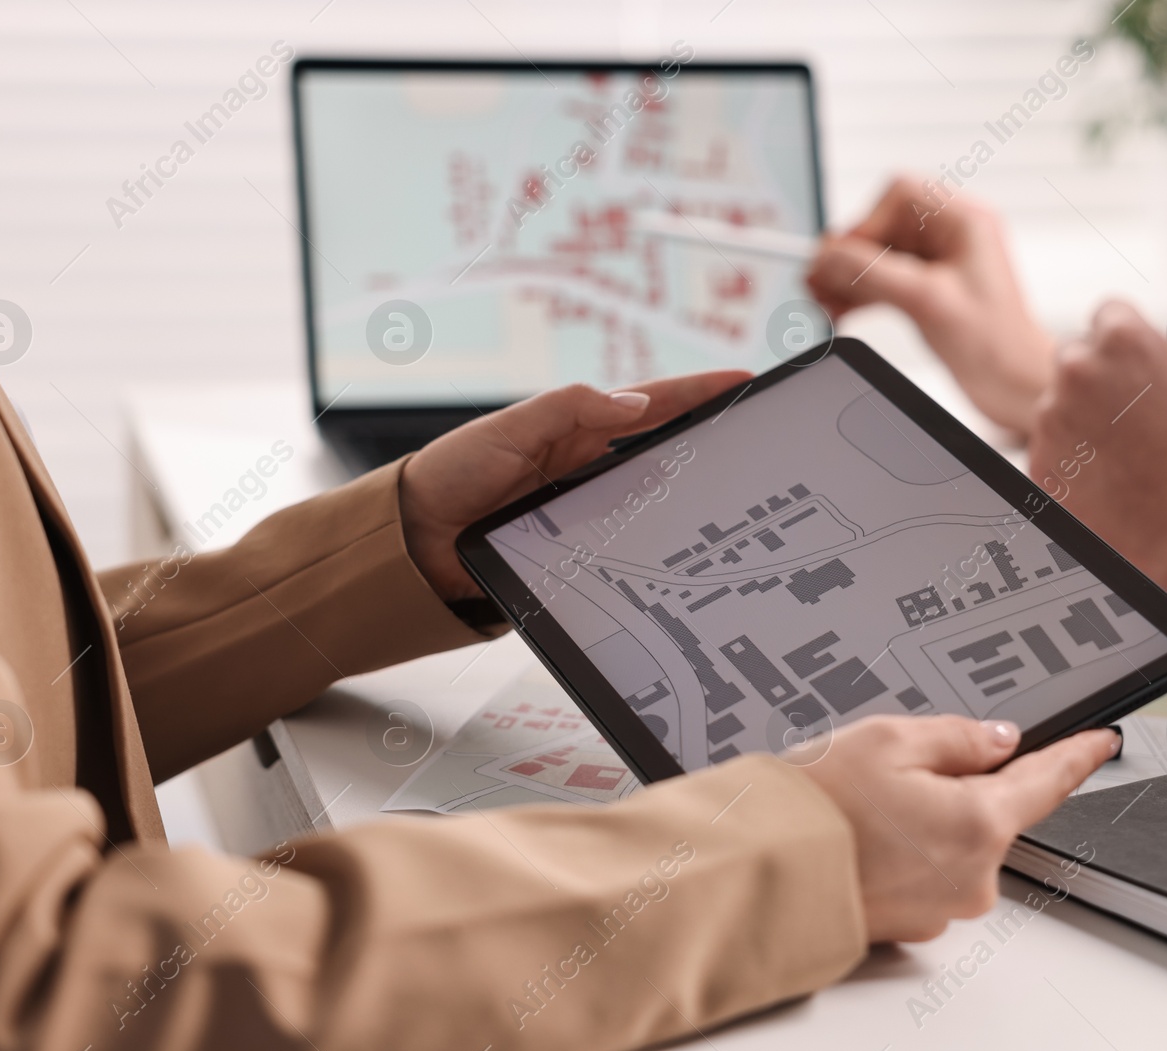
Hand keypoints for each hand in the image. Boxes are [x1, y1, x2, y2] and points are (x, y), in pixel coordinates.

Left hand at [400, 372, 751, 602]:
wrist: (412, 540)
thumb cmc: (450, 472)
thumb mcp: (508, 430)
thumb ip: (568, 409)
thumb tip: (634, 404)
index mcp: (573, 428)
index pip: (648, 405)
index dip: (695, 393)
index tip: (742, 382)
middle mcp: (585, 467)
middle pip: (660, 451)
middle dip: (707, 441)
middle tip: (754, 440)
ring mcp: (585, 510)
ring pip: (650, 501)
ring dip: (687, 497)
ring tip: (734, 492)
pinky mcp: (577, 552)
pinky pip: (624, 546)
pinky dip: (653, 546)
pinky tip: (681, 553)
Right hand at [799, 715, 1117, 941]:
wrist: (762, 873)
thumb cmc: (816, 809)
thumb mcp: (888, 739)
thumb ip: (957, 735)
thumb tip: (996, 740)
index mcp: (979, 822)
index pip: (1048, 781)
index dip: (1077, 754)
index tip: (1102, 742)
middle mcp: (973, 875)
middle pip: (988, 812)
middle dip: (955, 784)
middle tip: (894, 767)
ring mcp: (943, 907)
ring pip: (952, 844)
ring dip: (923, 820)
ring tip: (859, 806)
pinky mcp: (912, 926)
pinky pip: (923, 875)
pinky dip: (901, 853)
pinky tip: (857, 837)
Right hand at [807, 176, 1054, 435]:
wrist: (1016, 386)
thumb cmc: (994, 345)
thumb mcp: (925, 301)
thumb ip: (872, 273)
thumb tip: (827, 255)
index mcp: (964, 222)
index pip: (898, 198)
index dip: (863, 226)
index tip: (840, 260)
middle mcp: (952, 234)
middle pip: (882, 226)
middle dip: (848, 256)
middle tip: (817, 283)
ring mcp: (940, 262)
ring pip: (878, 254)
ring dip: (847, 277)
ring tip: (823, 302)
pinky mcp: (930, 289)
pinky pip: (884, 278)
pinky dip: (859, 293)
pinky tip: (841, 310)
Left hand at [1030, 301, 1166, 649]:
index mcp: (1122, 341)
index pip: (1109, 315)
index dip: (1129, 338)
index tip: (1139, 364)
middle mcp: (1077, 373)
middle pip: (1075, 357)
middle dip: (1100, 376)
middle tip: (1135, 415)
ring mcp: (1051, 421)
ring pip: (1059, 406)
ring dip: (1085, 421)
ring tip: (1131, 457)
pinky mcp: (1039, 465)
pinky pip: (1051, 452)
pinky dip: (1073, 461)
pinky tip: (1111, 481)